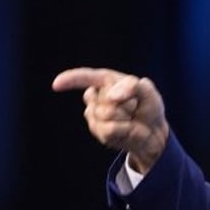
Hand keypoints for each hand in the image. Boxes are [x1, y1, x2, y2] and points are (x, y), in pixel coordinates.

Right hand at [52, 67, 169, 174]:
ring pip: (105, 114)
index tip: (57, 84)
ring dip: (124, 117)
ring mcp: (95, 114)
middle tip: (135, 108)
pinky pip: (109, 129)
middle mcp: (97, 96)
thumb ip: (132, 86)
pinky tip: (126, 129)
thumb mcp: (149, 92)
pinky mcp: (98, 131)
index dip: (71, 80)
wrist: (152, 133)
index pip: (86, 77)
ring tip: (130, 118)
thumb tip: (111, 96)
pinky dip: (123, 129)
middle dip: (125, 104)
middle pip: (104, 98)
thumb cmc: (149, 108)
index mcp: (107, 81)